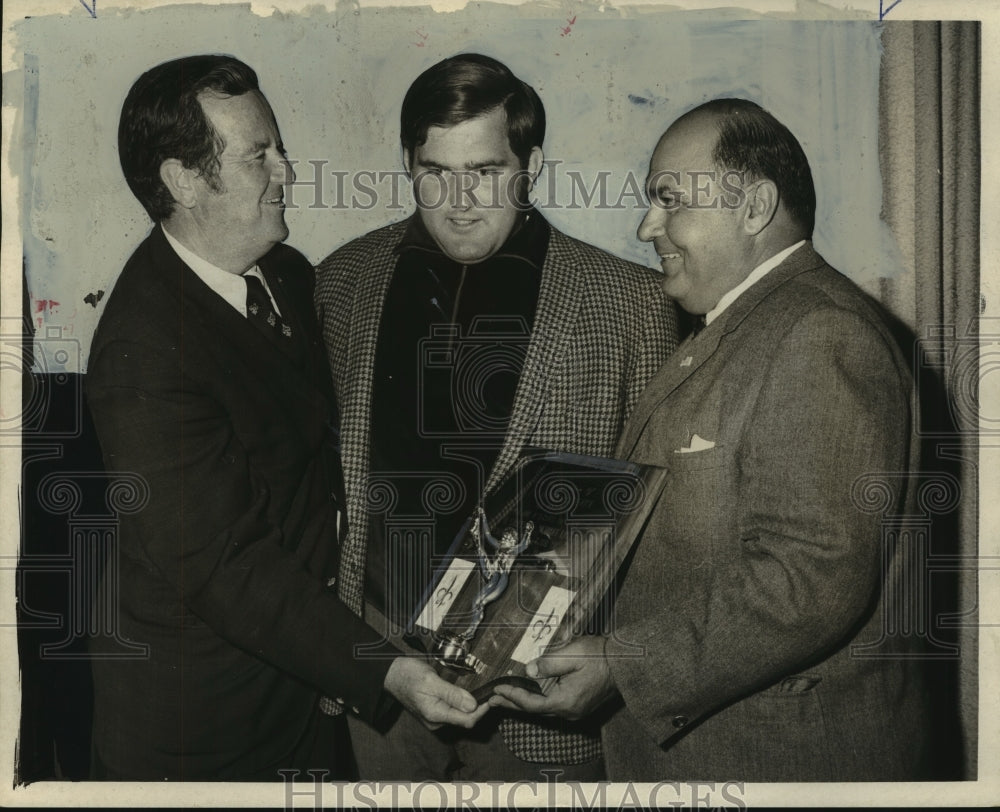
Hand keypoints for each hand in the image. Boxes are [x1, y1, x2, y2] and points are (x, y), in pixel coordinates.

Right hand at [383, 656, 489, 729]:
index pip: (467, 720)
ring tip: (482, 692)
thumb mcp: (432, 680)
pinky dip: (463, 704)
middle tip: (490, 692)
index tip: (492, 696)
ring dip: (472, 706)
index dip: (482, 710)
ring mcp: (435, 719)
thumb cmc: (409, 675)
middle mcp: (436, 722)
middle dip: (479, 708)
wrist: (392, 675)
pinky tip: (468, 694)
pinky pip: (454, 712)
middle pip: (465, 720)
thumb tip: (473, 705)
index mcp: (435, 715)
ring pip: (460, 716)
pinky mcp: (434, 713)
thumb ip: (452, 694)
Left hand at [488, 635, 615, 719]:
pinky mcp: (579, 705)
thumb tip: (529, 670)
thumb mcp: (571, 654)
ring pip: (543, 709)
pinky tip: (530, 693)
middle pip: (534, 710)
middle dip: (512, 703)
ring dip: (524, 702)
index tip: (497, 687)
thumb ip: (547, 664)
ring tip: (505, 696)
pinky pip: (552, 705)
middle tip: (492, 698)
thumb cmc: (599, 656)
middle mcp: (569, 712)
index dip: (512, 695)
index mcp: (565, 702)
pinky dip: (537, 700)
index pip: (531, 703)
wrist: (625, 663)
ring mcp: (575, 710)